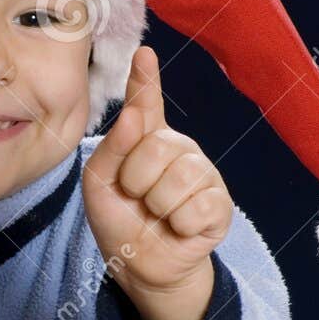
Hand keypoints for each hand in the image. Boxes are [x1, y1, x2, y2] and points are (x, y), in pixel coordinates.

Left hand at [83, 47, 233, 319]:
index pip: (146, 102)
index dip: (145, 78)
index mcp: (144, 138)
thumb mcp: (99, 185)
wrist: (140, 266)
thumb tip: (132, 115)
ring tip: (157, 214)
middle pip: (156, 146)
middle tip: (137, 200)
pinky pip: (196, 206)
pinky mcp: (219, 203)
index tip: (143, 53)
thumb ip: (111, 149)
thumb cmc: (120, 220)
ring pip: (177, 178)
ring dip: (157, 206)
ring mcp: (202, 173)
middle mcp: (177, 148)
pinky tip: (179, 227)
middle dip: (136, 180)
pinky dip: (179, 224)